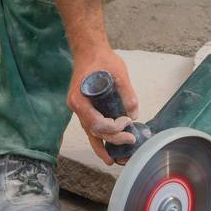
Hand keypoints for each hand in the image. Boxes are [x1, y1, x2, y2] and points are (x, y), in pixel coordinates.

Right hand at [67, 46, 139, 164]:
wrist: (88, 49)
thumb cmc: (101, 59)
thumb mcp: (118, 73)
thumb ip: (127, 94)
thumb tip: (134, 114)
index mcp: (79, 100)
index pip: (96, 123)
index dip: (113, 128)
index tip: (127, 123)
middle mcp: (76, 107)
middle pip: (93, 131)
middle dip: (111, 140)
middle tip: (130, 142)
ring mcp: (79, 108)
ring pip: (90, 132)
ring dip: (101, 147)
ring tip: (113, 161)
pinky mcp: (85, 108)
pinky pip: (91, 126)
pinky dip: (99, 137)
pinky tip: (107, 148)